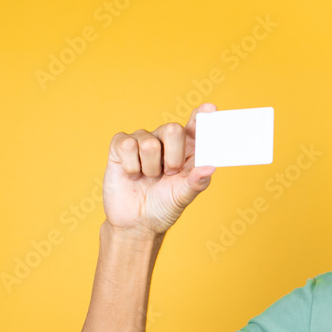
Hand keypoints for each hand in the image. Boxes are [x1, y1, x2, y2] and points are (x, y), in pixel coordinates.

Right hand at [103, 103, 217, 237]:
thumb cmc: (164, 206)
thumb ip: (197, 182)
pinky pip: (127, 145)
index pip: (196, 126)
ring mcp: (143, 141)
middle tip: (169, 173)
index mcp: (188, 150)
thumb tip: (210, 167)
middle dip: (172, 156)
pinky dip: (131, 166)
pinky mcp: (121, 146)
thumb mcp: (184, 196)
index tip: (209, 109)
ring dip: (150, 167)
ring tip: (149, 178)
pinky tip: (132, 175)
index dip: (202, 116)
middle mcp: (166, 141)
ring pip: (149, 142)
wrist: (136, 222)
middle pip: (173, 128)